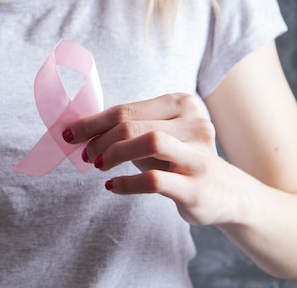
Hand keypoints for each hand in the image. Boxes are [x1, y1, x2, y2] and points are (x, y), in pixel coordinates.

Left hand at [64, 93, 236, 225]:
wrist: (225, 192)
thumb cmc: (178, 157)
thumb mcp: (156, 134)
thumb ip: (125, 127)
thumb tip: (78, 129)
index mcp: (182, 103)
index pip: (125, 109)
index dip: (92, 122)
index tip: (71, 134)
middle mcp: (195, 124)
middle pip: (132, 124)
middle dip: (100, 139)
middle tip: (87, 155)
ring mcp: (198, 156)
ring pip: (148, 142)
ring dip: (114, 154)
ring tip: (99, 165)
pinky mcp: (196, 188)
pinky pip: (153, 181)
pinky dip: (125, 183)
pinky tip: (112, 185)